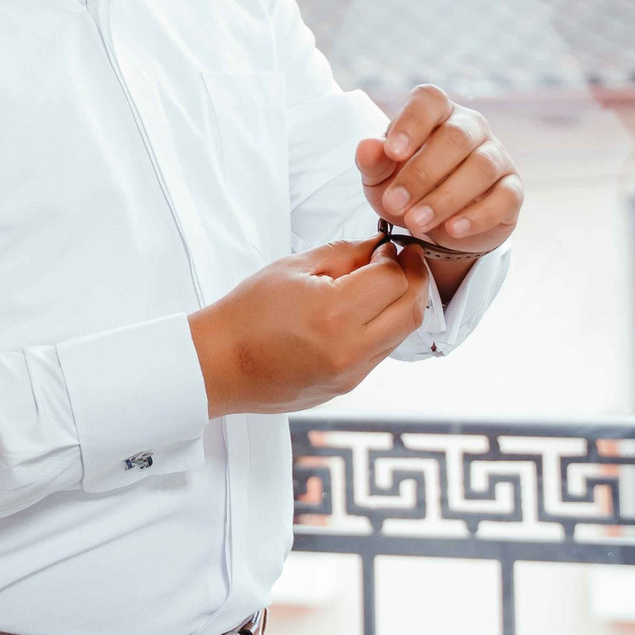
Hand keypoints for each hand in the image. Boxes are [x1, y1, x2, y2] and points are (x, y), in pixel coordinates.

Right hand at [188, 239, 431, 415]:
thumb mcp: (293, 268)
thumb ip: (344, 254)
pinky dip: (385, 328)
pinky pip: (382, 353)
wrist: (218, 364)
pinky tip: (367, 312)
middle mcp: (349, 349)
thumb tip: (379, 248)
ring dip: (404, 305)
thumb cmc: (246, 314)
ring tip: (387, 284)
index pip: (393, 280)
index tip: (386, 248)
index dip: (396, 259)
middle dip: (416, 280)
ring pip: (402, 334)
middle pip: (412, 310)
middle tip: (407, 260)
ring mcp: (350, 374)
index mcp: (333, 314)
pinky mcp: (346, 387)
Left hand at [356, 85, 522, 258]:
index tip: (392, 152)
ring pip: (481, 167)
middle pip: (456, 137)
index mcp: (436, 113)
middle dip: (422, 173)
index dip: (412, 122)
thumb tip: (367, 146)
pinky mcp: (512, 189)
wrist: (436, 226)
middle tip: (394, 204)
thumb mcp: (380, 178)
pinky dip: (478, 215)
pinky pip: (505, 197)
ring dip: (446, 197)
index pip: (429, 100)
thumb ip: (372, 162)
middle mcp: (471, 127)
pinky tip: (452, 230)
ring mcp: (496, 156)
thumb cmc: (406, 188)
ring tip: (416, 222)